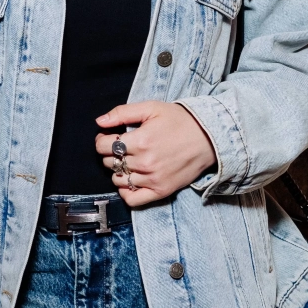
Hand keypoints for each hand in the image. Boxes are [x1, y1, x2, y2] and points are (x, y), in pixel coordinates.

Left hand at [95, 102, 215, 206]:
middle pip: (110, 163)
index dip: (101, 140)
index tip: (107, 137)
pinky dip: (126, 192)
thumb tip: (99, 122)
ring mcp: (153, 179)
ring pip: (119, 180)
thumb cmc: (179, 120)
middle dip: (110, 154)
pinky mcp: (161, 191)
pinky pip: (133, 199)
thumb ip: (123, 113)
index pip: (104, 147)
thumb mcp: (151, 108)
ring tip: (128, 161)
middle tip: (120, 147)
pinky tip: (130, 180)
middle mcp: (145, 162)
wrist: (208, 137)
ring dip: (118, 170)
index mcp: (140, 140)